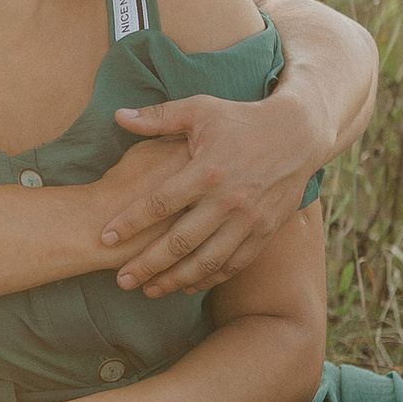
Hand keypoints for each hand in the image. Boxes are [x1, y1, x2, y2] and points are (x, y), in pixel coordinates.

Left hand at [96, 94, 318, 297]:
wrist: (298, 133)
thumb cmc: (241, 119)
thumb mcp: (200, 109)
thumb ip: (158, 118)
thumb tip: (117, 116)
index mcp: (207, 170)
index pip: (159, 204)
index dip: (129, 223)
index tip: (104, 237)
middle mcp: (228, 200)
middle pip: (179, 242)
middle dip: (147, 264)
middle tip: (121, 280)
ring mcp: (249, 220)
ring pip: (206, 261)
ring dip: (175, 280)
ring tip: (149, 291)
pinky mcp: (265, 231)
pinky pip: (233, 264)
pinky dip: (209, 279)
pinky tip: (187, 285)